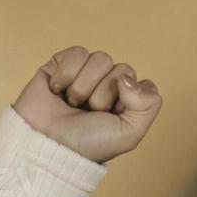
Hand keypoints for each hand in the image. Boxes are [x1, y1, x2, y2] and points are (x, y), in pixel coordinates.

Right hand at [12, 46, 163, 165]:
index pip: (143, 84)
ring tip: (72, 104)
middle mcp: (108, 86)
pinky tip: (57, 91)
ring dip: (84, 86)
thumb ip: (148, 104)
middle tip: (89, 112)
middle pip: (122, 69)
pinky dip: (66, 74)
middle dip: (104, 95)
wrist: (47, 144)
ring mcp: (85, 74)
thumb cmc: (88, 144)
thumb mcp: (129, 134)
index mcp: (127, 102)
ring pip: (100, 58)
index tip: (113, 117)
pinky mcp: (62, 64)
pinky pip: (77, 53)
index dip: (130, 99)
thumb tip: (128, 77)